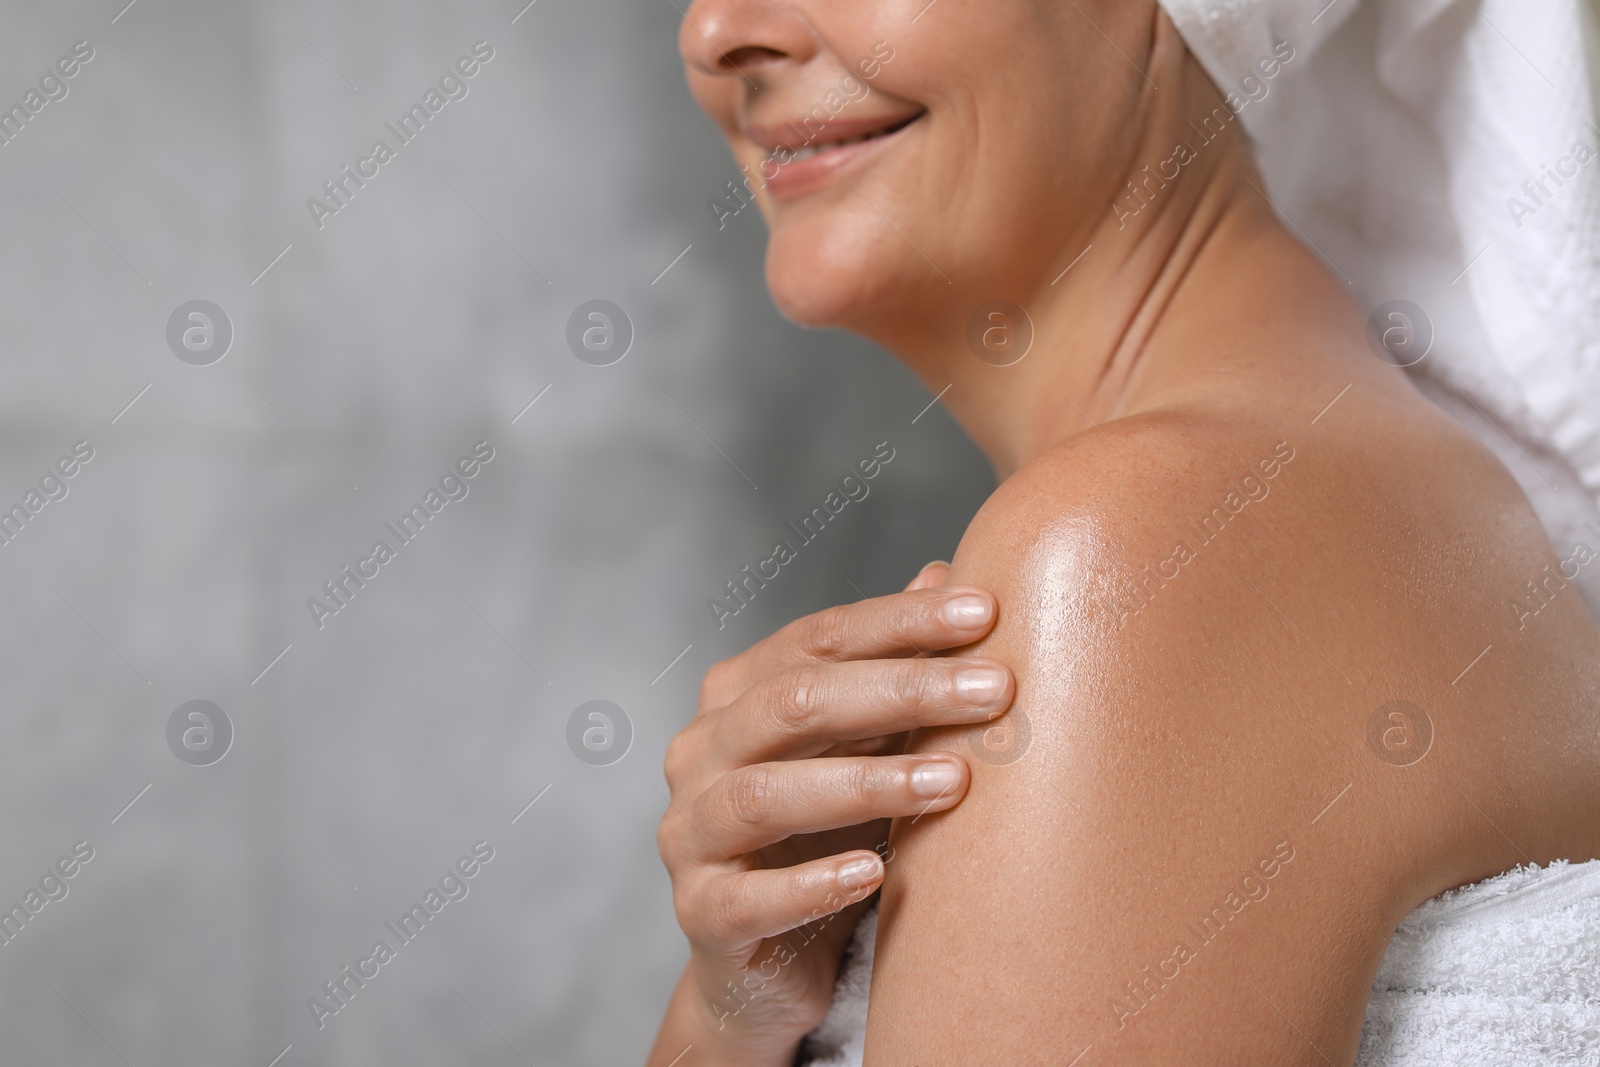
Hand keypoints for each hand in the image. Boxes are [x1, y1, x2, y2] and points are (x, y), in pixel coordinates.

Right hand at [649, 562, 1014, 1066]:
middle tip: (995, 690)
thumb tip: (942, 572)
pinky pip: (750, 898)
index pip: (819, 638)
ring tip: (954, 781)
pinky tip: (876, 873)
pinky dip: (812, 884)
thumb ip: (889, 667)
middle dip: (901, 690)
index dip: (901, 621)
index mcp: (738, 695)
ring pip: (765, 794)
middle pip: (794, 702)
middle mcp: (701, 752)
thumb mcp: (861, 745)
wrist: (765, 963)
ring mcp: (690, 833)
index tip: (987, 612)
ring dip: (865, 783)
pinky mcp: (701, 916)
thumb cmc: (821, 835)